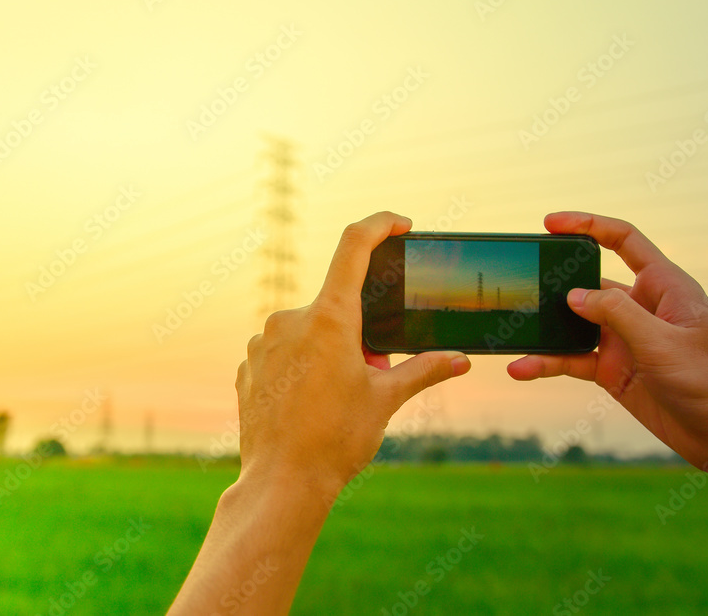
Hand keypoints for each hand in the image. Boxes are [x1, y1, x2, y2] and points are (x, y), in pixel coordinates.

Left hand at [237, 211, 470, 497]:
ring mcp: (262, 341)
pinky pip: (281, 351)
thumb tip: (460, 360)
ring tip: (336, 395)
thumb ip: (423, 370)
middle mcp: (290, 319)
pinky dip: (300, 365)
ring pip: (307, 330)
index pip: (354, 246)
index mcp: (329, 318)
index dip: (380, 225)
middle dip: (358, 330)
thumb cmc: (336, 440)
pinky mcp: (247, 364)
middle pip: (335, 305)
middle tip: (370, 371)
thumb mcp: (385, 400)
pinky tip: (308, 402)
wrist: (281, 483)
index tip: (399, 224)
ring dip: (327, 350)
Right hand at [507, 211, 707, 472]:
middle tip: (519, 281)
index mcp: (664, 286)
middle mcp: (642, 308)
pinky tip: (522, 369)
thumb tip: (573, 295)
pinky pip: (573, 360)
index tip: (550, 223)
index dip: (588, 226)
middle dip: (554, 281)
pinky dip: (547, 363)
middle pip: (590, 282)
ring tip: (512, 330)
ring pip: (575, 325)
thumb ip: (616, 313)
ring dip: (545, 329)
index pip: (624, 240)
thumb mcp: (662, 342)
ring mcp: (626, 340)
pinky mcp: (614, 370)